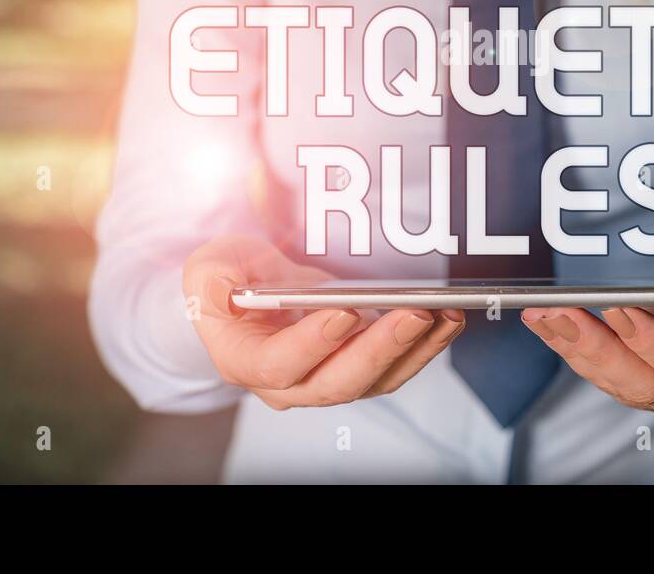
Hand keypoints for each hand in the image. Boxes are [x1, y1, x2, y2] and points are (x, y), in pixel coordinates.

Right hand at [184, 235, 464, 409]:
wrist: (248, 297)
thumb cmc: (229, 281)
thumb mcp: (207, 270)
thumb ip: (212, 281)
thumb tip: (229, 291)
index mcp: (244, 361)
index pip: (279, 364)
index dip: (313, 343)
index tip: (344, 311)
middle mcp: (287, 384)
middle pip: (338, 382)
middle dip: (380, 348)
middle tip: (413, 313)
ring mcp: (326, 381)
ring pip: (375, 380)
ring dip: (414, 350)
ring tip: (443, 314)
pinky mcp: (357, 370)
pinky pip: (395, 367)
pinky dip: (424, 346)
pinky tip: (446, 319)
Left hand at [521, 224, 653, 420]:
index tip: (621, 308)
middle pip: (649, 386)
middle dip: (601, 350)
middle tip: (561, 313)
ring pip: (620, 382)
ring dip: (577, 348)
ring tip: (542, 314)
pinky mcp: (649, 373)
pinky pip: (607, 369)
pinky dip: (574, 345)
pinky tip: (546, 320)